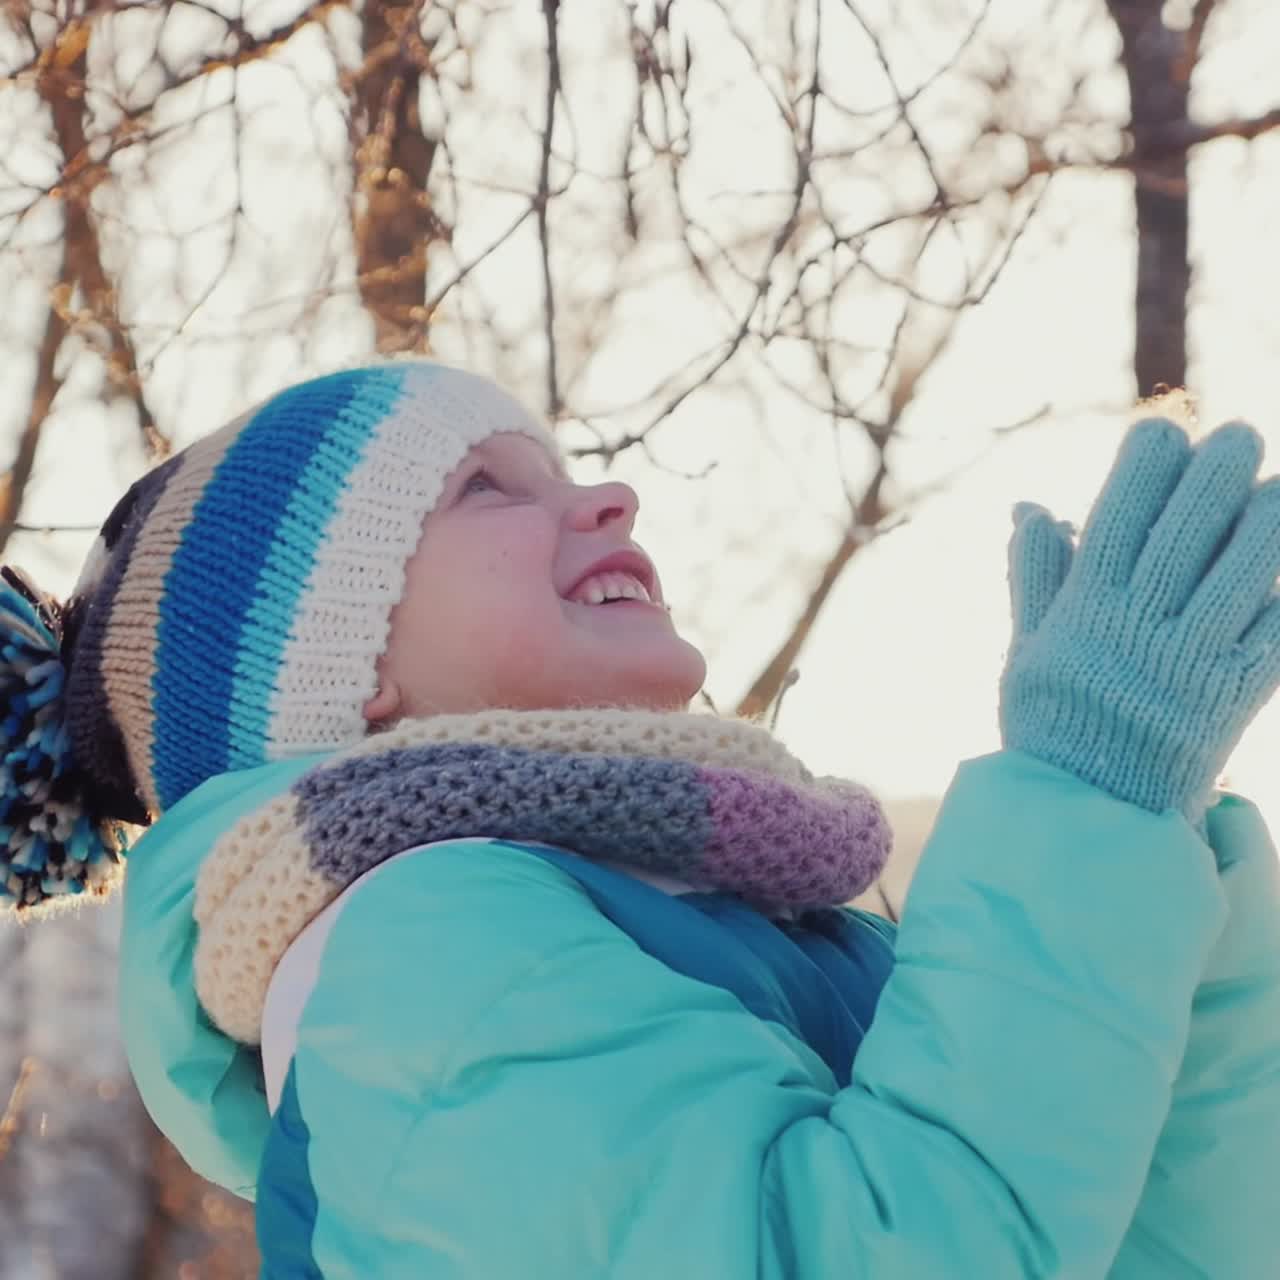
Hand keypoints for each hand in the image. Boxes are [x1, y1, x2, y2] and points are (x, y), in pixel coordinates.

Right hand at [1000, 418, 1279, 824]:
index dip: (1144, 469)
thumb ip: (1036, 578)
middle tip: (1240, 436)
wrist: (1091, 812)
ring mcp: (1193, 662)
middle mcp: (1140, 630)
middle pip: (1188, 533)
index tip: (1163, 433)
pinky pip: (1274, 632)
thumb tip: (1031, 508)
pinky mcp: (1236, 695)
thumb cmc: (1054, 724)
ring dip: (1272, 521)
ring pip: (1245, 572)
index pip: (1118, 519)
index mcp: (1085, 613)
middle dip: (1218, 476)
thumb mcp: (1029, 650)